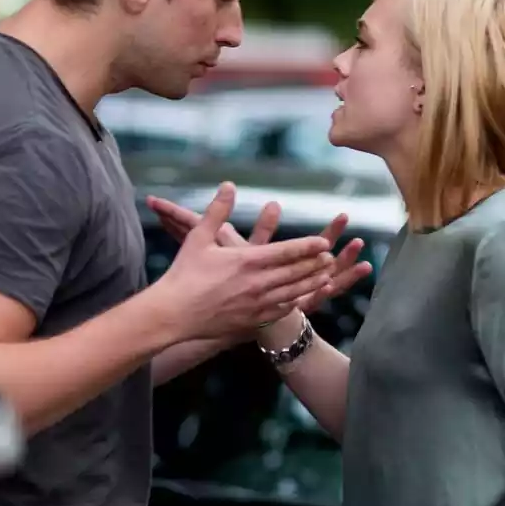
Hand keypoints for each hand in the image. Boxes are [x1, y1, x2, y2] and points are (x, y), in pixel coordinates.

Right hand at [147, 194, 372, 312]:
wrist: (172, 315)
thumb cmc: (184, 274)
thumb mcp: (198, 237)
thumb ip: (217, 211)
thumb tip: (229, 185)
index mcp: (247, 262)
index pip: (286, 252)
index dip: (307, 246)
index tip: (324, 241)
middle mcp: (257, 284)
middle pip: (296, 272)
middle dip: (315, 264)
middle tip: (331, 257)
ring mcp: (256, 304)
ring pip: (293, 292)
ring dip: (312, 282)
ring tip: (326, 275)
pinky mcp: (252, 320)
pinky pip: (281, 310)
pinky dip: (296, 302)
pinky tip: (303, 297)